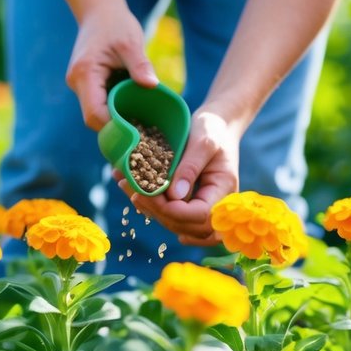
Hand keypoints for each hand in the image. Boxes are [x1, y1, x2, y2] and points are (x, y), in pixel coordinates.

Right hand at [65, 0, 158, 130]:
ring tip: (141, 125)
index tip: (138, 134)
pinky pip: (99, 105)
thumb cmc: (116, 24)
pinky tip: (133, 112)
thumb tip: (152, 86)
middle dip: (116, 128)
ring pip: (95, 114)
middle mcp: (77, 82)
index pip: (94, 114)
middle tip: (143, 135)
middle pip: (93, 118)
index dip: (114, 127)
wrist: (99, 11)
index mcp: (85, 73)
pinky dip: (114, 111)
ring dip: (116, 120)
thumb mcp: (131, 43)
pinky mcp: (86, 85)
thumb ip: (140, 66)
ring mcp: (79, 85)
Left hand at [121, 109, 240, 244]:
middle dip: (157, 211)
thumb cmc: (214, 129)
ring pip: (175, 223)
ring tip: (127, 186)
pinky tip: (133, 190)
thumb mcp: (203, 142)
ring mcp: (202, 206)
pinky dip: (151, 206)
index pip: (200, 215)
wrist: (218, 126)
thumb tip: (174, 196)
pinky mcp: (189, 203)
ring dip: (149, 209)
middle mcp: (215, 205)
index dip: (172, 210)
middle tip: (133, 190)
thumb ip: (190, 167)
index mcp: (223, 190)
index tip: (147, 193)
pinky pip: (170, 214)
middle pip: (186, 225)